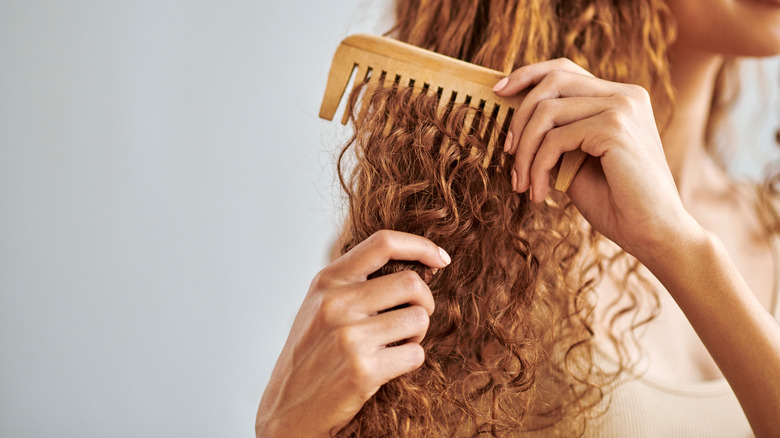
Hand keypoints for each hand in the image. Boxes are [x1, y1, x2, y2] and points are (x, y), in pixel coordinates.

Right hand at [255, 230, 450, 437]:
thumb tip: (417, 265)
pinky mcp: (363, 370)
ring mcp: (349, 337)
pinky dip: (410, 360)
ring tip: (394, 345)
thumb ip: (355, 282)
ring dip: (416, 334)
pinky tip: (388, 366)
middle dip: (424, 301)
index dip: (420, 246)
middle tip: (412, 318)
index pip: (383, 243)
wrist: (286, 408)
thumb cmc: (311, 353)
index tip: (441, 258)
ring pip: (419, 319)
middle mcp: (336, 304)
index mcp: (327, 281)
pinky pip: (416, 354)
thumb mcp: (320, 305)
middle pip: (412, 283)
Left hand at [493, 58, 701, 258]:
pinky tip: (540, 194)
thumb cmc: (616, 202)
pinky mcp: (614, 128)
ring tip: (522, 184)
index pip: (564, 69)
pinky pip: (554, 140)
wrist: (654, 234)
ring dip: (525, 152)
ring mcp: (622, 108)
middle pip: (552, 82)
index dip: (527, 75)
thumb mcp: (577, 161)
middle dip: (519, 118)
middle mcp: (625, 95)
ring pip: (547, 112)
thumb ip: (556, 135)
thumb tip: (514, 121)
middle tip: (508, 155)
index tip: (498, 92)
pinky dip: (538, 167)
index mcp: (620, 97)